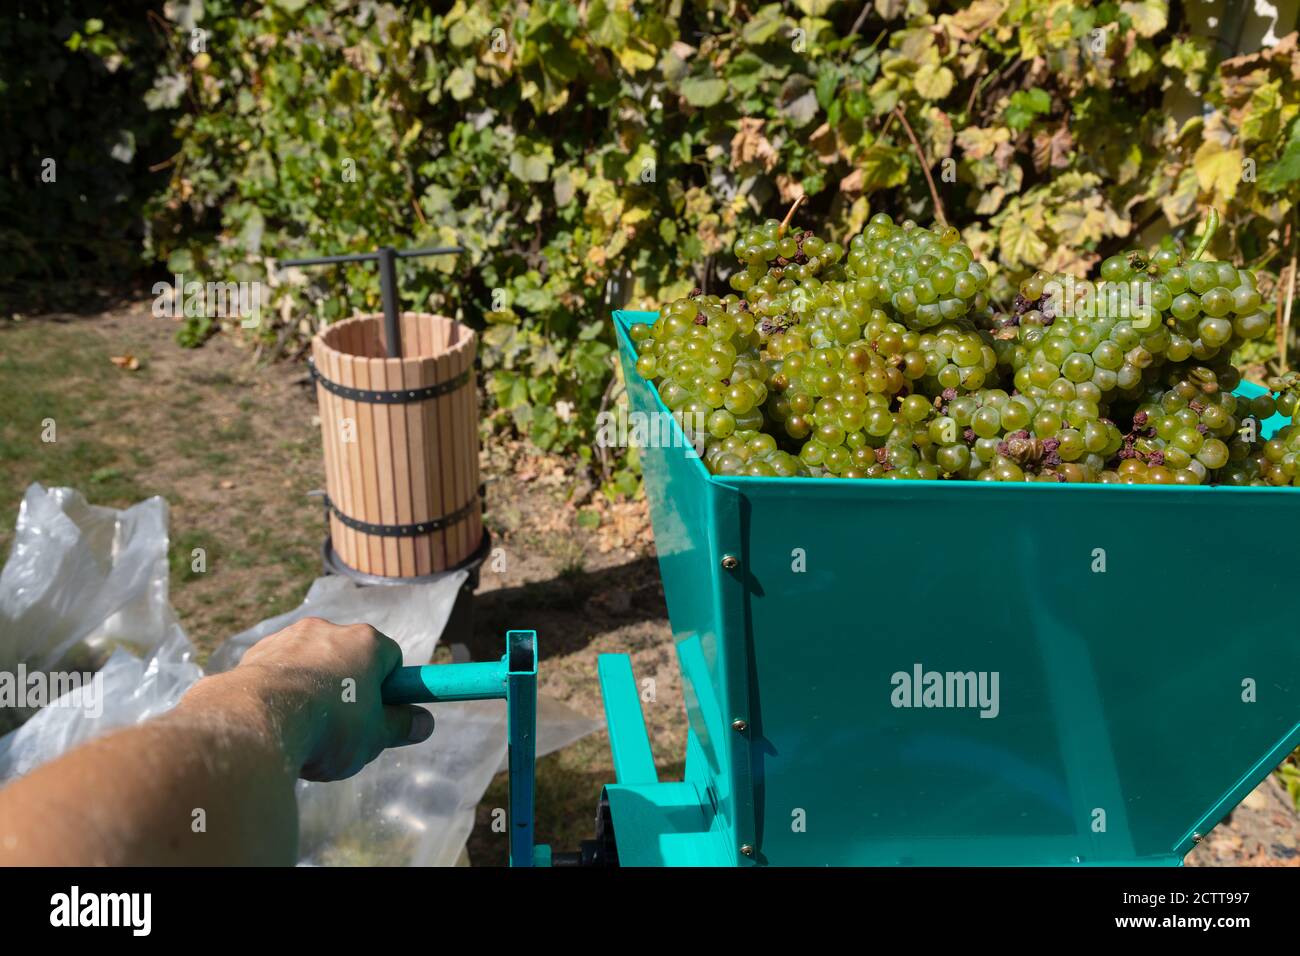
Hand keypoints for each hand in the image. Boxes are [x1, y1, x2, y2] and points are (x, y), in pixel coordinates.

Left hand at [179, 617, 433, 780]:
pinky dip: (282, 689)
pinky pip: (279, 670)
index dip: (389, 688)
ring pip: (311, 663)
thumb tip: (425, 722)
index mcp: (366, 643)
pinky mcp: (256, 653)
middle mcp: (328, 630)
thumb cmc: (328, 727)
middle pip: (349, 658)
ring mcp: (289, 638)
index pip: (390, 658)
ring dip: (313, 688)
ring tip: (304, 729)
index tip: (380, 715)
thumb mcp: (375, 736)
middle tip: (342, 728)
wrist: (255, 724)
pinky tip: (277, 720)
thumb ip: (401, 726)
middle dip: (349, 688)